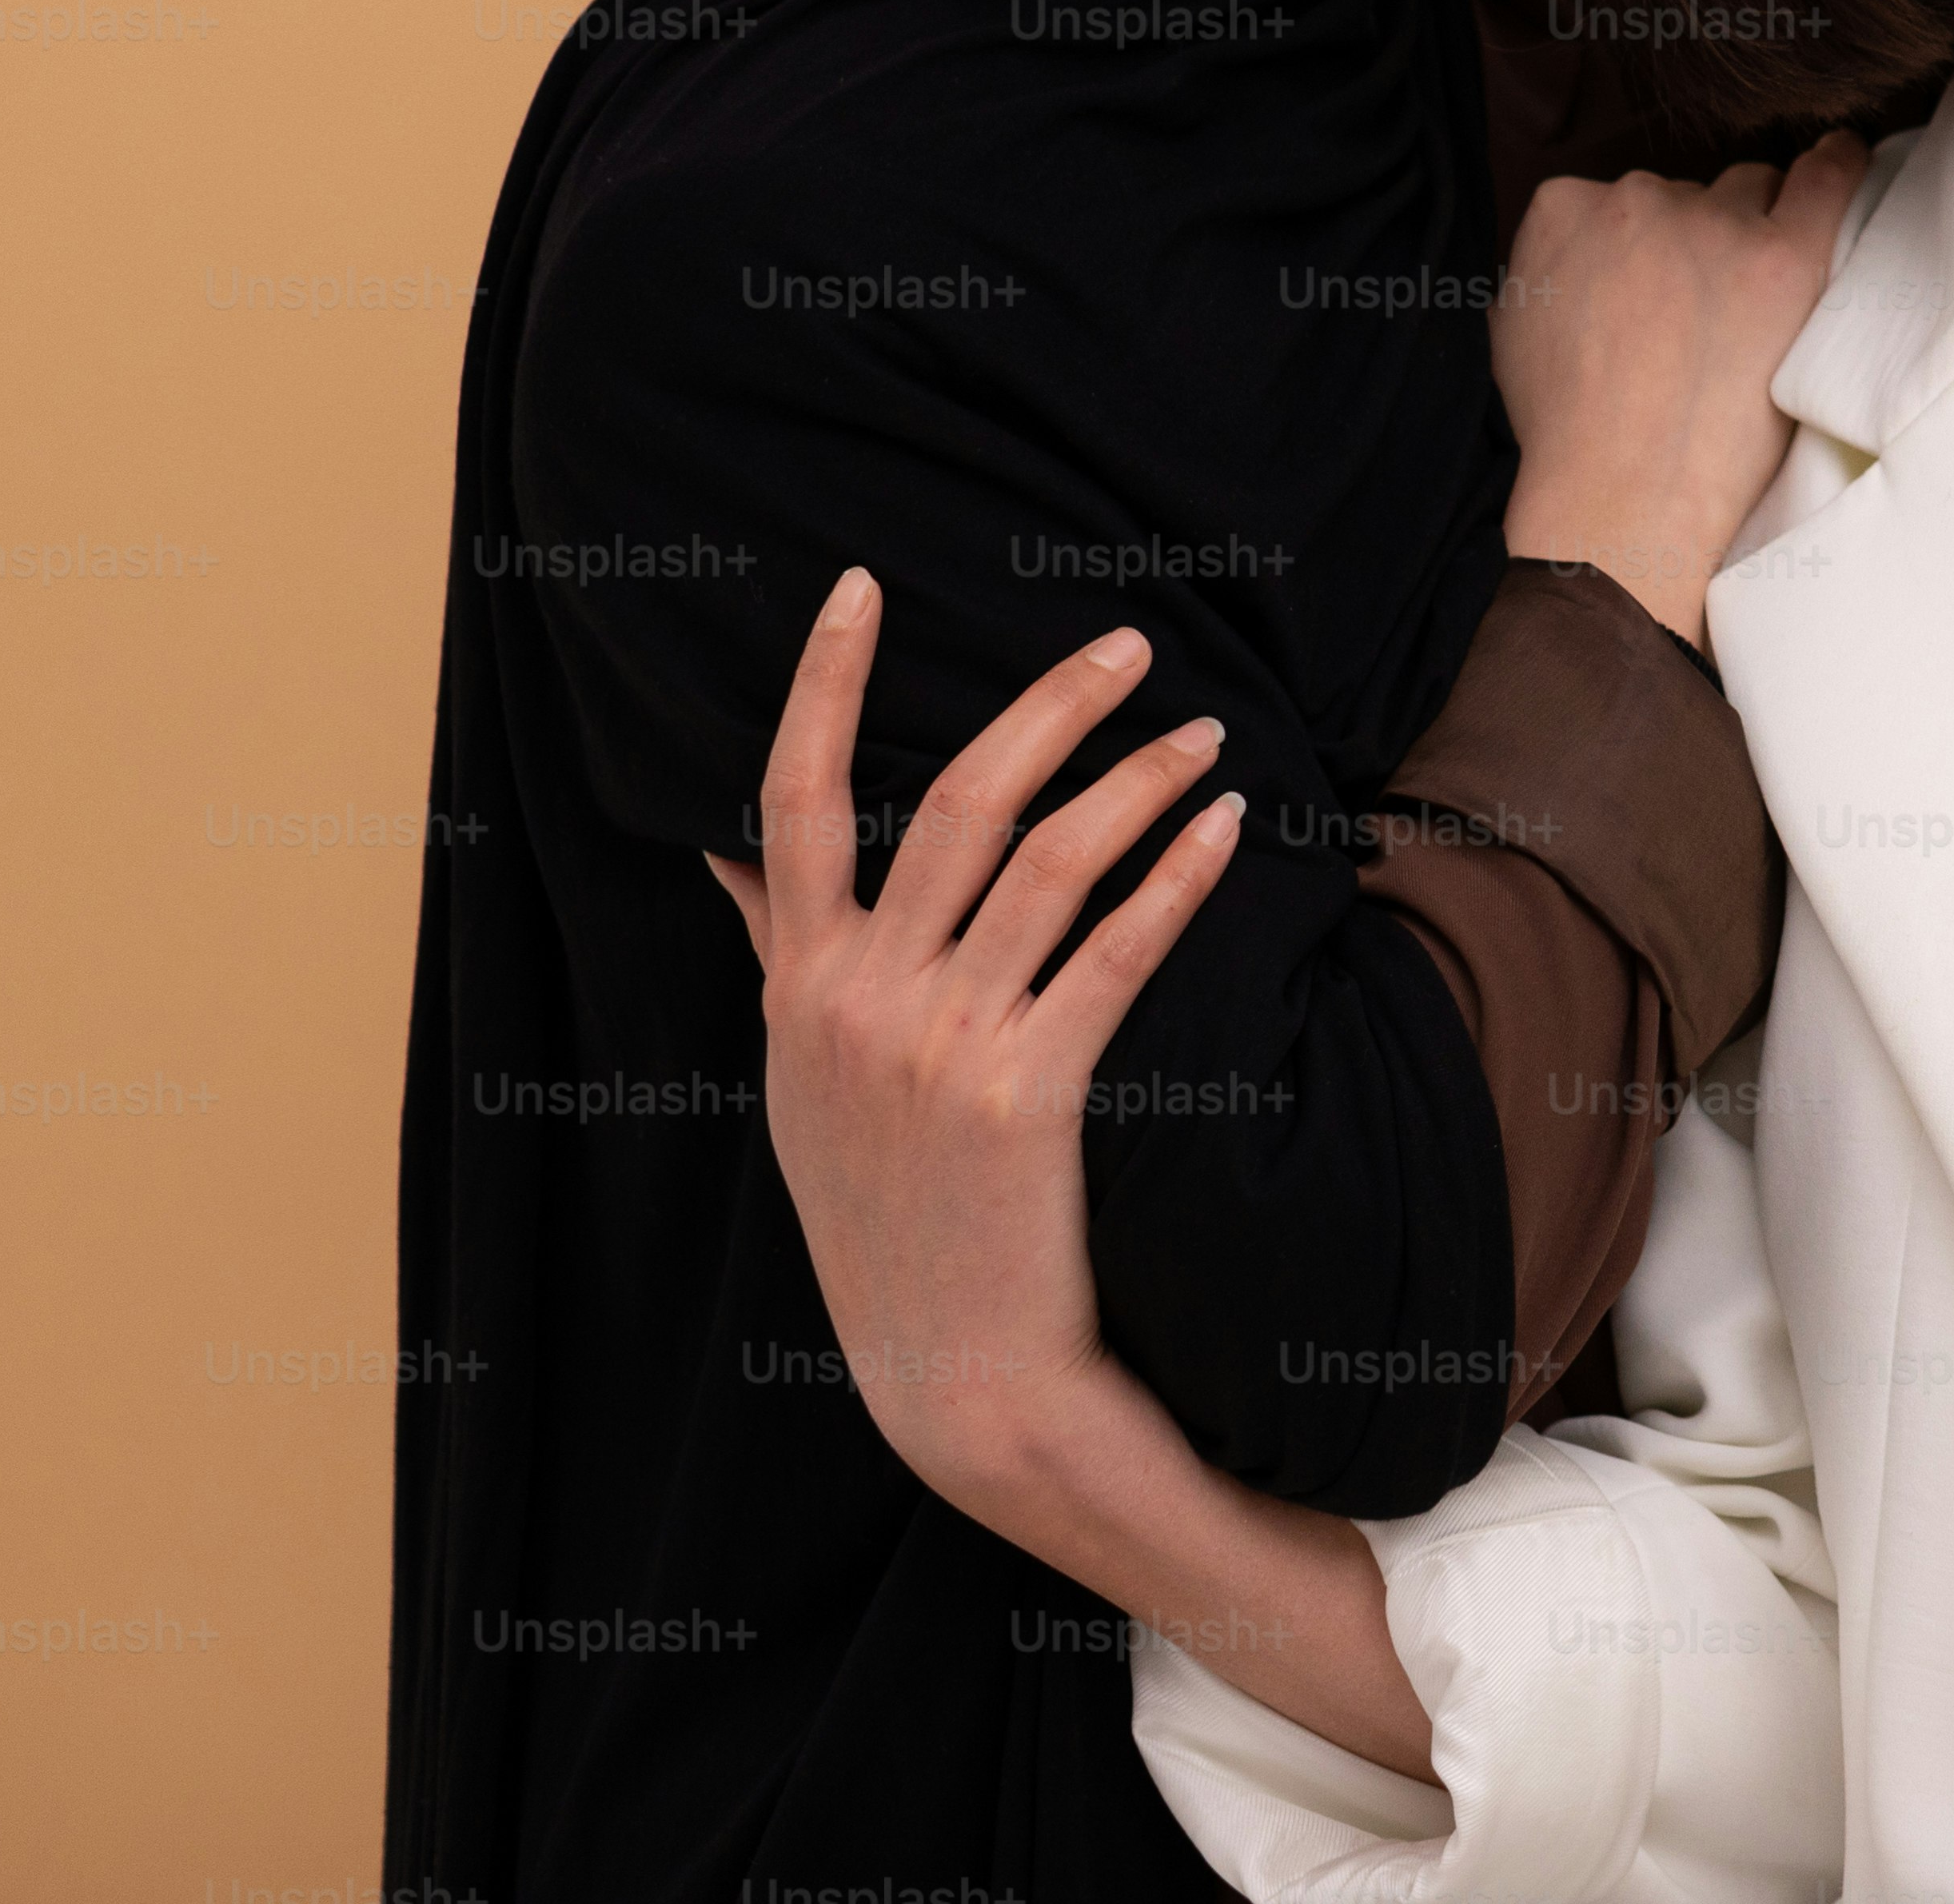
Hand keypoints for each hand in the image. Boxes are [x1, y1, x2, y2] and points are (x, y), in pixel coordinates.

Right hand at [704, 572, 1240, 1503]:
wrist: (954, 1367)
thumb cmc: (885, 1215)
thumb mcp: (800, 1082)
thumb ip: (778, 955)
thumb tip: (730, 857)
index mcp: (802, 988)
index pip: (790, 799)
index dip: (821, 683)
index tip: (860, 586)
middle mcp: (860, 1000)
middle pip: (953, 799)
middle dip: (1048, 705)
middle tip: (1130, 642)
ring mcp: (942, 1044)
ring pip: (1046, 861)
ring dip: (1137, 779)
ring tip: (1205, 732)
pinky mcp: (1031, 1090)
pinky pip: (1116, 952)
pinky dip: (1175, 878)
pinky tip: (1223, 829)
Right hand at [1495, 136, 1872, 649]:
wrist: (1619, 495)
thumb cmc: (1566, 433)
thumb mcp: (1513, 326)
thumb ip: (1550, 264)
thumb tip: (1579, 251)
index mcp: (1564, 207)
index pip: (1624, 197)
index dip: (1648, 246)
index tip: (1658, 291)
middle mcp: (1636, 198)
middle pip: (1691, 196)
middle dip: (1701, 242)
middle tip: (1709, 317)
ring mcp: (1714, 225)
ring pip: (1751, 193)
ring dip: (1756, 232)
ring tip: (1761, 300)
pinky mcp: (1784, 258)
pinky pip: (1828, 179)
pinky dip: (1841, 166)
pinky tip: (1850, 162)